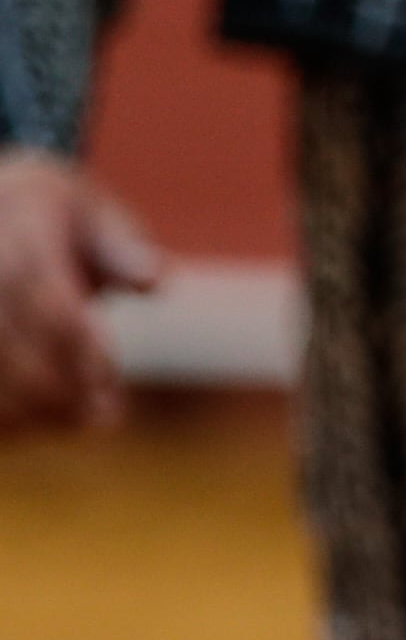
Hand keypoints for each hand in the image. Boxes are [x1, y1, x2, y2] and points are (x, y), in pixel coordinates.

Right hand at [0, 148, 159, 434]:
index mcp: (23, 229)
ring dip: (26, 411)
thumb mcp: (93, 212)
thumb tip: (156, 280)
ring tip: (78, 424)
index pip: (47, 301)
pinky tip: (32, 427)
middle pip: (8, 345)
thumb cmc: (55, 214)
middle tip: (105, 418)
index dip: (79, 350)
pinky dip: (2, 417)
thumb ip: (123, 246)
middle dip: (56, 391)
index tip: (111, 383)